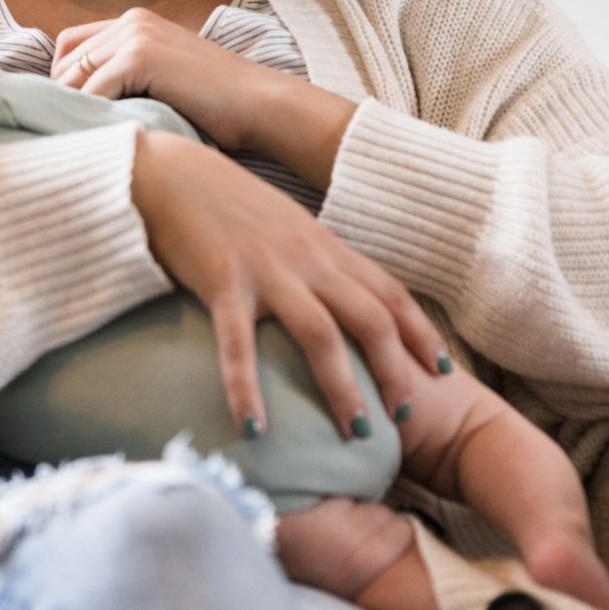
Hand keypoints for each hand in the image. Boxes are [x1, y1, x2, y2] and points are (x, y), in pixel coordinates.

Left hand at [52, 6, 282, 150]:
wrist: (258, 104)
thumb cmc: (216, 104)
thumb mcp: (163, 79)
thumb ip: (126, 77)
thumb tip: (76, 102)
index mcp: (136, 22)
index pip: (71, 46)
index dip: (62, 81)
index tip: (70, 114)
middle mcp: (132, 21)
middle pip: (66, 61)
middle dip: (64, 98)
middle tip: (69, 132)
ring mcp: (136, 35)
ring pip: (74, 77)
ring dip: (75, 109)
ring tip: (83, 138)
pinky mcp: (140, 56)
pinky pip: (93, 91)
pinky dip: (93, 116)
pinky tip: (104, 136)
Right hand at [130, 131, 451, 438]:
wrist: (168, 173)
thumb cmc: (224, 207)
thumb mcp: (283, 229)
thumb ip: (313, 263)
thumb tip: (337, 302)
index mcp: (324, 246)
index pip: (389, 292)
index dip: (421, 333)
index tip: (440, 371)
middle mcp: (306, 258)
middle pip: (370, 319)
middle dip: (396, 372)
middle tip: (406, 420)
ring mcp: (266, 271)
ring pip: (321, 336)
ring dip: (343, 390)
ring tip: (355, 436)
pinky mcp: (221, 283)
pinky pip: (239, 345)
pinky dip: (247, 390)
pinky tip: (254, 429)